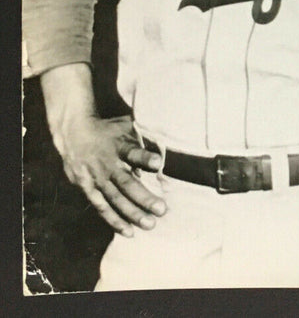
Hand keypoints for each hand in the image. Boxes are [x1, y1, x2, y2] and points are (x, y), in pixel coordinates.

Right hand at [52, 114, 165, 236]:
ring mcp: (95, 178)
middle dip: (144, 197)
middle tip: (162, 209)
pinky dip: (114, 220)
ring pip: (115, 199)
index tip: (158, 163)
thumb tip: (167, 145)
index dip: (144, 158)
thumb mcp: (126, 126)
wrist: (72, 132)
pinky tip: (128, 231)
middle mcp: (106, 164)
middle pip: (126, 183)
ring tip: (150, 224)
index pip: (132, 152)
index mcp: (118, 146)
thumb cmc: (108, 130)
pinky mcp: (86, 188)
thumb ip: (143, 138)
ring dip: (132, 213)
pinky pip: (102, 207)